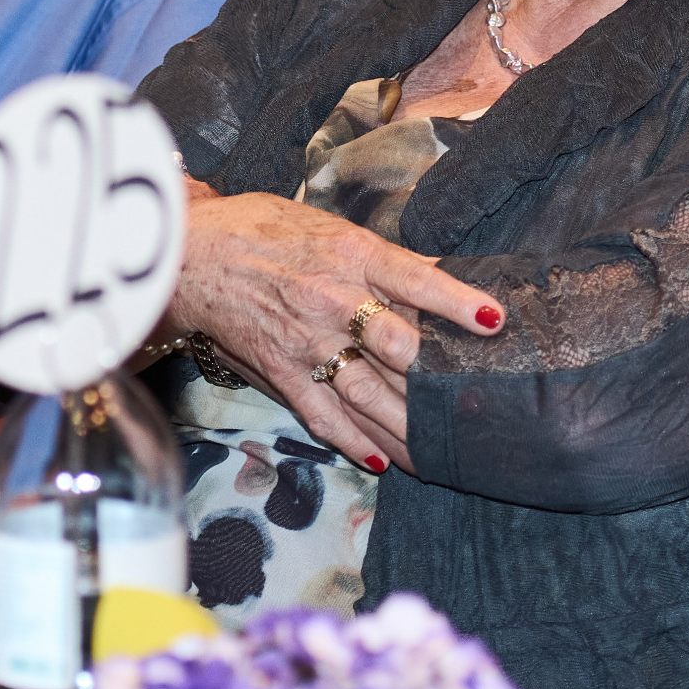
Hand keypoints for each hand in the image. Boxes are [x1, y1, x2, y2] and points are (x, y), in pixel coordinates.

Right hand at [166, 186, 499, 477]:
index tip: (495, 321)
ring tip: (441, 452)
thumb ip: (385, 260)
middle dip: (438, 379)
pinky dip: (352, 440)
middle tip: (477, 406)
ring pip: (367, 391)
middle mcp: (333, 301)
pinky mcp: (282, 370)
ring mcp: (307, 341)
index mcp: (352, 257)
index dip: (456, 302)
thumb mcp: (330, 228)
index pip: (416, 280)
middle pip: (398, 346)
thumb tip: (440, 273)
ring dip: (406, 426)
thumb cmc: (264, 231)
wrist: (192, 253)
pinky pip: (322, 412)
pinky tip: (381, 460)